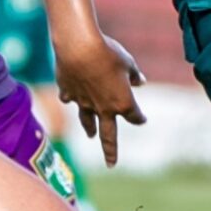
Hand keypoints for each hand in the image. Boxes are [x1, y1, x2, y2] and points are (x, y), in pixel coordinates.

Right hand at [53, 31, 147, 167]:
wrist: (78, 47)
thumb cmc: (108, 53)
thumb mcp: (127, 62)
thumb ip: (134, 75)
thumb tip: (140, 82)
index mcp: (122, 102)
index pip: (134, 116)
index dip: (139, 118)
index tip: (142, 119)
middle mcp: (103, 108)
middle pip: (108, 135)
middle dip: (110, 151)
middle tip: (111, 163)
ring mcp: (84, 103)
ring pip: (87, 121)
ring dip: (90, 129)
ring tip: (91, 135)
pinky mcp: (68, 93)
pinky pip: (70, 99)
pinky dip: (71, 98)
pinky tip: (70, 97)